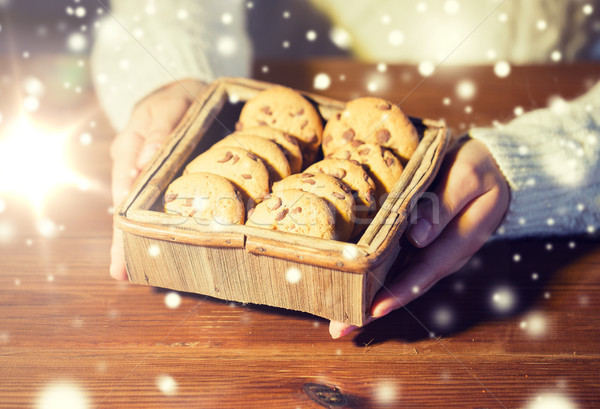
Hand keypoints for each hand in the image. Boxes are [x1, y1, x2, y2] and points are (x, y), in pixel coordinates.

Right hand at [109, 79, 207, 279]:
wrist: (182, 92)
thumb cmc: (180, 97)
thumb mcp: (172, 104)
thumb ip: (160, 130)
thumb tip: (142, 164)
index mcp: (131, 146)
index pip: (126, 183)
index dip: (125, 212)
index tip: (125, 237)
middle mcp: (129, 163)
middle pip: (123, 204)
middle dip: (121, 239)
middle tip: (119, 272)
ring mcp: (138, 173)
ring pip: (131, 209)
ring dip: (128, 240)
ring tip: (124, 272)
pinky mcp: (151, 180)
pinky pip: (144, 205)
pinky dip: (142, 227)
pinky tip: (143, 250)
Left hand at [329, 138, 509, 337]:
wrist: (490, 163)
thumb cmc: (478, 168)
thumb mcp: (467, 178)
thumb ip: (444, 205)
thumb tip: (417, 237)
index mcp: (458, 242)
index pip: (425, 272)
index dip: (399, 293)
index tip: (372, 310)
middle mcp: (441, 253)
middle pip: (405, 285)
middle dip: (372, 308)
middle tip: (339, 328)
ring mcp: (429, 249)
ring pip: (396, 278)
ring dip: (367, 297)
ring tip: (336, 316)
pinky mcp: (417, 241)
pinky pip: (394, 262)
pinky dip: (372, 275)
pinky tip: (349, 283)